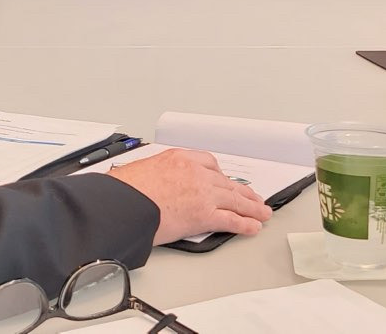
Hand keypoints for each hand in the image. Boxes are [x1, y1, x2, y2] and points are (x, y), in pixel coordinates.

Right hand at [107, 148, 271, 243]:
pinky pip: (231, 219)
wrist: (123, 203)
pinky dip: (245, 223)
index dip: (221, 176)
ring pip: (235, 199)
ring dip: (252, 207)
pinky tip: (253, 226)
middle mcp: (196, 172)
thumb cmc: (125, 190)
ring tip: (262, 213)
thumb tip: (157, 186)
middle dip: (243, 192)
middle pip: (227, 182)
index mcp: (180, 158)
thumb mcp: (143, 170)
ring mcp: (203, 193)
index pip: (210, 164)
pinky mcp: (205, 215)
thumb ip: (159, 175)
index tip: (226, 182)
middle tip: (254, 198)